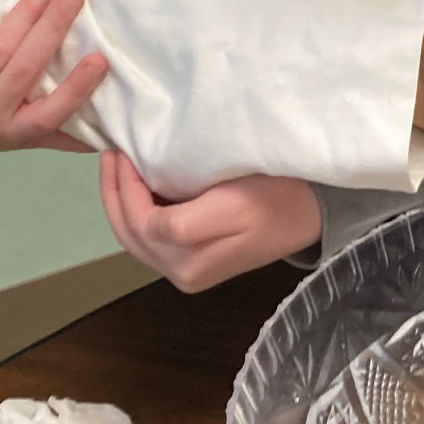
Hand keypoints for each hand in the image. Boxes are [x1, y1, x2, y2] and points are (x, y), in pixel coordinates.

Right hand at [0, 0, 104, 152]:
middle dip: (52, 32)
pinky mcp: (27, 145)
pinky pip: (58, 142)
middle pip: (24, 73)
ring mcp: (7, 138)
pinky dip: (84, 136)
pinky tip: (110, 126)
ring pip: (48, 113)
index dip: (20, 23)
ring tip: (102, 58)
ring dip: (78, 86)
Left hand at [100, 154, 321, 293]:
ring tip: (118, 165)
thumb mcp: (232, 206)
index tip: (124, 148)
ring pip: (136, 239)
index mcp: (189, 263)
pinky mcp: (193, 259)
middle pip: (130, 236)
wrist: (313, 211)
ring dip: (121, 202)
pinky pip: (151, 238)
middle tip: (110, 152)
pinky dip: (136, 211)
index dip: (124, 186)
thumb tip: (147, 219)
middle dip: (113, 194)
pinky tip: (138, 184)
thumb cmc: (276, 197)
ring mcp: (186, 270)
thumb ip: (181, 222)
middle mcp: (181, 274)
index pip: (140, 223)